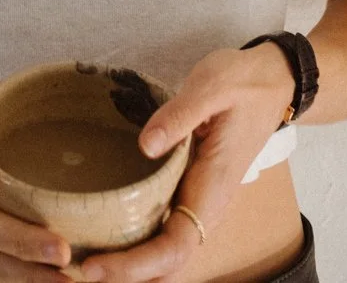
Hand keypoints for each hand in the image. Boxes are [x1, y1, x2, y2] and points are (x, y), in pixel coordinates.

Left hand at [73, 45, 294, 281]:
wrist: (273, 82)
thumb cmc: (244, 84)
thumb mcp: (213, 86)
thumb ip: (180, 114)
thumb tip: (146, 146)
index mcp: (212, 187)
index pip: (174, 248)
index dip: (134, 266)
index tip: (94, 265)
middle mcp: (205, 206)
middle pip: (165, 264)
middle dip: (124, 275)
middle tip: (74, 268)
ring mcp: (197, 201)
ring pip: (163, 253)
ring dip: (128, 265)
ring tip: (81, 258)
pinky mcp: (189, 191)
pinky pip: (162, 230)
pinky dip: (134, 242)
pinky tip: (104, 232)